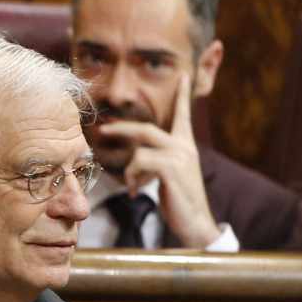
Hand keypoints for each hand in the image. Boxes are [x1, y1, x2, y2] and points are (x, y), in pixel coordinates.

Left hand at [96, 73, 221, 248]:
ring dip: (130, 170)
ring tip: (133, 187)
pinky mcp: (171, 168)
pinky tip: (136, 192)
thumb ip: (159, 162)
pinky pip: (140, 162)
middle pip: (146, 129)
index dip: (183, 96)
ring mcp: (179, 156)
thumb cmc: (181, 204)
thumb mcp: (171, 178)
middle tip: (104, 129)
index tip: (184, 76)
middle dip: (122, 129)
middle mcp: (185, 147)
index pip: (184, 116)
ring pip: (140, 149)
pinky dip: (133, 177)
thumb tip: (138, 159)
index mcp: (186, 147)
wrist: (196, 225)